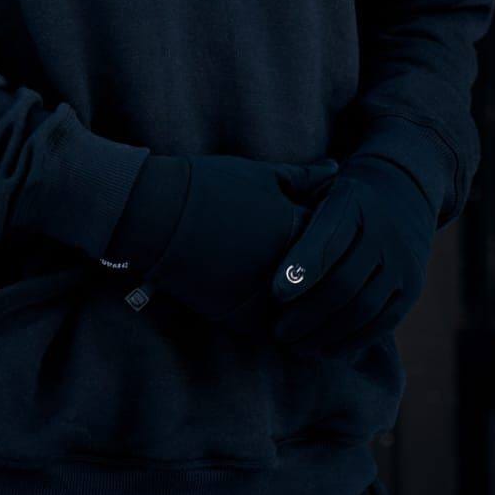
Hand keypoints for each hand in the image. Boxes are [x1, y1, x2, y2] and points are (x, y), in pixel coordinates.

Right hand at [115, 154, 337, 334]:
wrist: (156, 217)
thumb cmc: (207, 188)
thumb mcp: (260, 175)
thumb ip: (303, 177)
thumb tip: (335, 167)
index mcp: (297, 229)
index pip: (338, 241)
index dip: (334, 234)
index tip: (327, 228)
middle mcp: (289, 269)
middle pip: (325, 280)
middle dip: (326, 273)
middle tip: (320, 263)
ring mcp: (266, 298)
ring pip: (304, 311)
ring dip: (306, 303)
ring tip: (299, 286)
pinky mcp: (243, 319)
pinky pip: (275, 327)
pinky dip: (279, 318)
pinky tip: (273, 301)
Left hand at [267, 157, 436, 354]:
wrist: (398, 198)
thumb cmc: (337, 200)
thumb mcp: (318, 187)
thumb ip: (292, 204)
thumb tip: (255, 226)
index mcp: (353, 201)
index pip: (328, 241)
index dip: (301, 269)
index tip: (275, 293)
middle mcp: (383, 232)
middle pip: (344, 283)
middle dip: (308, 313)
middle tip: (278, 332)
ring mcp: (402, 262)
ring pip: (363, 308)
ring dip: (325, 333)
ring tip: (295, 345)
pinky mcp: (410, 289)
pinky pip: (382, 323)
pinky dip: (351, 341)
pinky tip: (324, 350)